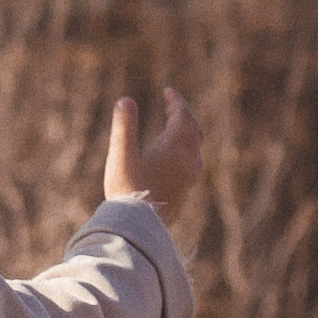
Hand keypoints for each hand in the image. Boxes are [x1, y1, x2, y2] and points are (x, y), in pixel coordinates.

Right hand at [104, 87, 201, 222]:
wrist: (139, 226)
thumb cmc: (127, 188)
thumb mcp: (121, 154)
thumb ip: (124, 126)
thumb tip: (125, 100)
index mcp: (173, 148)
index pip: (183, 117)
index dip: (177, 101)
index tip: (168, 91)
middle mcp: (186, 161)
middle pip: (193, 130)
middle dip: (184, 115)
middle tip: (171, 106)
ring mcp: (188, 177)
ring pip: (195, 147)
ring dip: (188, 132)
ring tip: (175, 126)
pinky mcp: (184, 190)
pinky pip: (192, 162)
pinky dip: (186, 149)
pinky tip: (175, 156)